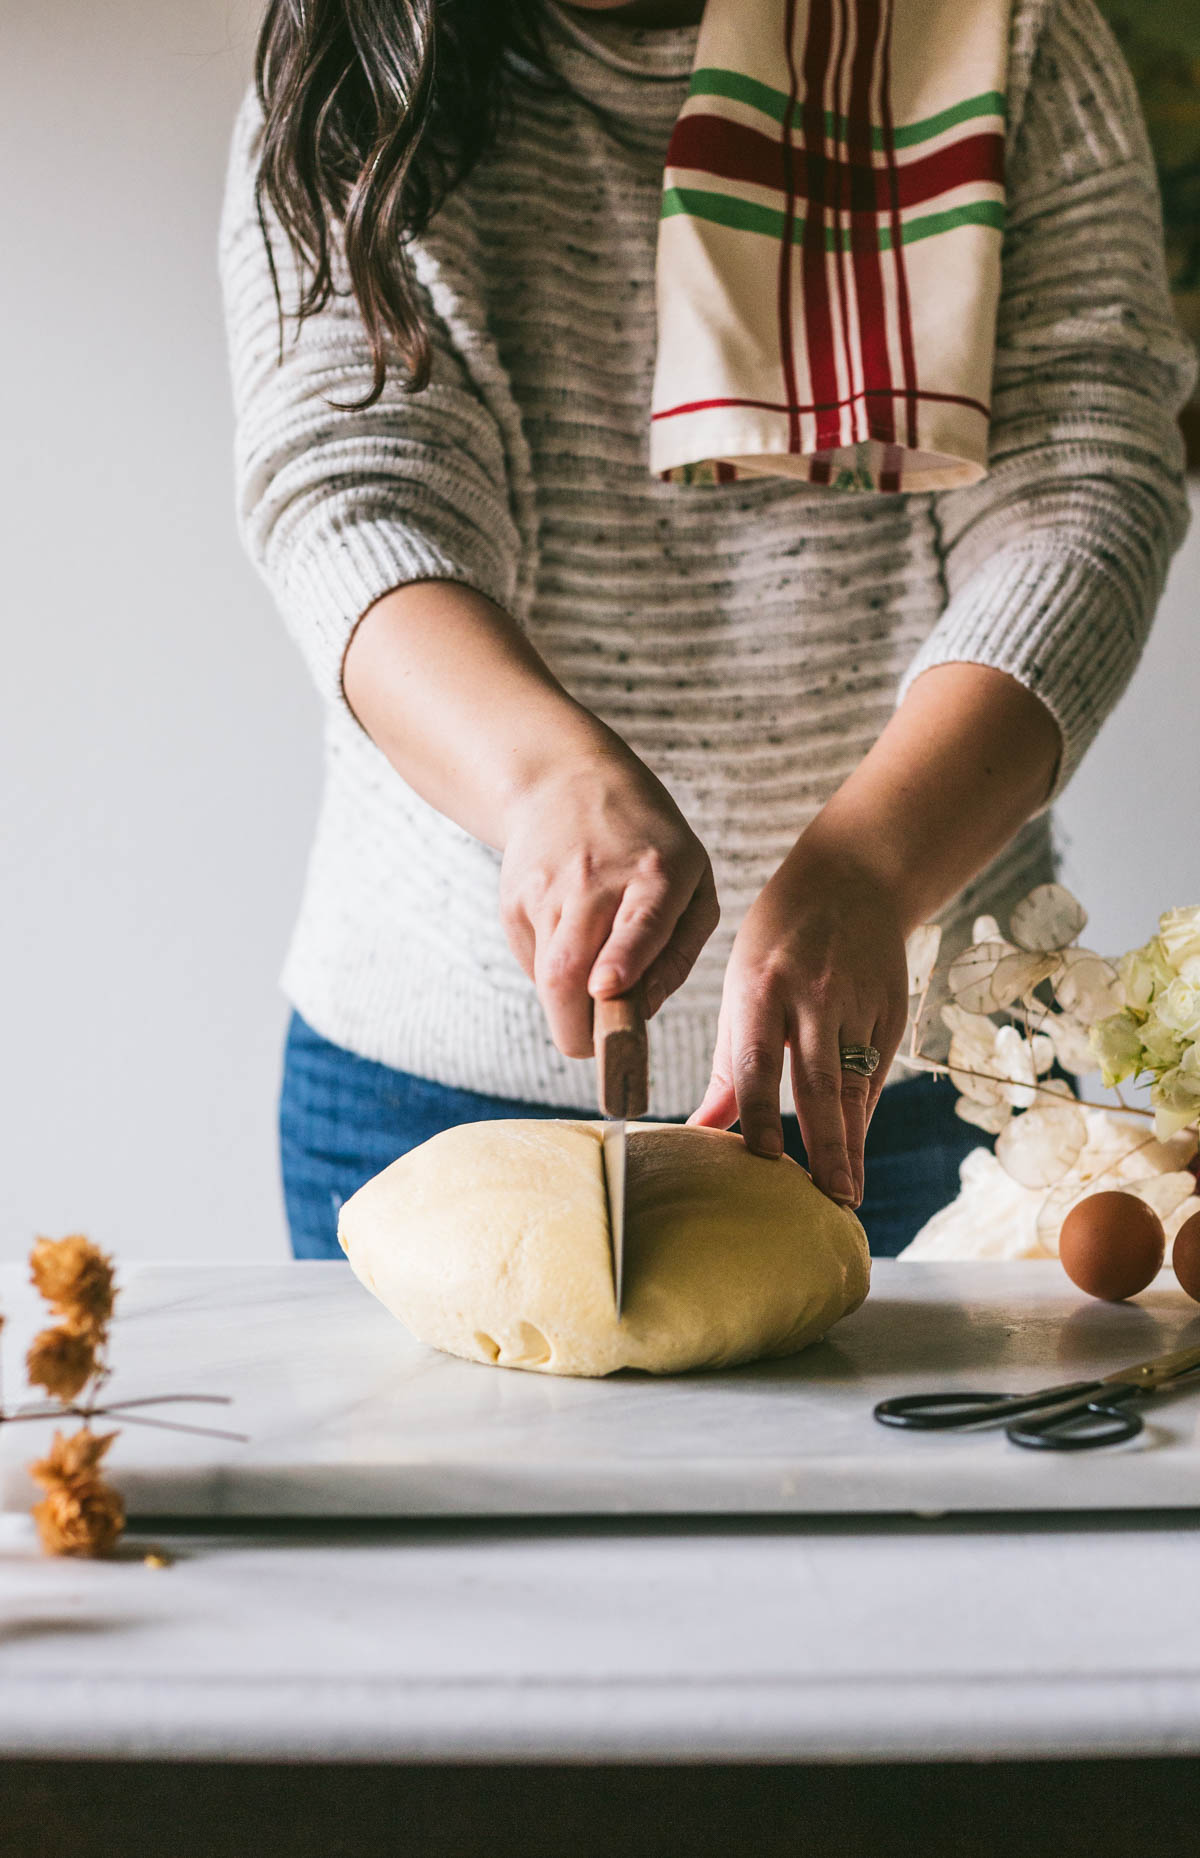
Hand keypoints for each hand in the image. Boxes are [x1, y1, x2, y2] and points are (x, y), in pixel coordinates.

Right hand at [499, 742, 718, 1057]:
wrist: (565, 779)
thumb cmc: (649, 845)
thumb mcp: (693, 880)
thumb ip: (679, 951)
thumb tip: (640, 1010)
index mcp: (658, 874)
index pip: (639, 922)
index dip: (622, 959)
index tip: (606, 988)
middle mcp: (597, 880)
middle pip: (569, 970)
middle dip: (579, 1028)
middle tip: (596, 1050)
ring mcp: (548, 890)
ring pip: (546, 977)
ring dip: (567, 1007)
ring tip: (592, 990)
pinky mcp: (514, 901)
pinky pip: (532, 962)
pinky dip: (552, 972)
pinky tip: (569, 938)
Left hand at [689, 849, 910, 1204]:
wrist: (852, 879)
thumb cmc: (778, 941)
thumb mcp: (742, 985)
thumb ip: (729, 1063)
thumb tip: (701, 1131)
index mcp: (762, 986)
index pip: (759, 1059)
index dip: (760, 1111)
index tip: (765, 1158)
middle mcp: (813, 996)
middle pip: (820, 1081)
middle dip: (826, 1144)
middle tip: (830, 1198)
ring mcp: (858, 1004)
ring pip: (855, 1085)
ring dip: (851, 1143)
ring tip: (846, 1193)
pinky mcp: (891, 1012)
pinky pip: (874, 1075)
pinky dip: (862, 1116)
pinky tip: (855, 1153)